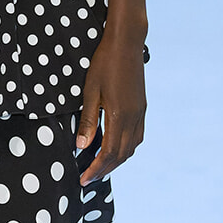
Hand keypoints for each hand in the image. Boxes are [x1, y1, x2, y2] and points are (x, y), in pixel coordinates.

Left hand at [75, 28, 146, 183]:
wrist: (127, 42)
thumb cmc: (104, 63)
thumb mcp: (90, 91)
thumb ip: (88, 120)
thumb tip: (81, 147)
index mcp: (119, 115)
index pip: (108, 153)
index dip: (95, 169)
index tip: (83, 179)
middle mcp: (134, 118)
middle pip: (121, 155)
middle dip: (104, 170)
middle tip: (88, 179)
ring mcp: (140, 113)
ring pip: (131, 148)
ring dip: (116, 161)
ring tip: (99, 168)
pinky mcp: (142, 107)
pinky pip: (137, 137)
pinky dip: (125, 149)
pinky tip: (114, 148)